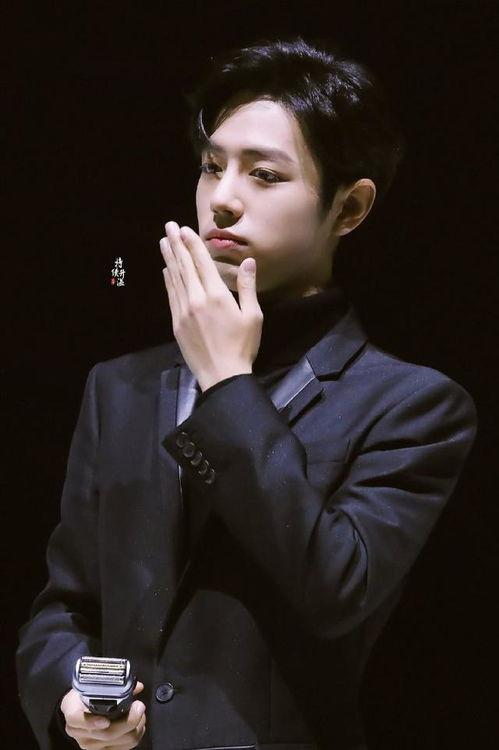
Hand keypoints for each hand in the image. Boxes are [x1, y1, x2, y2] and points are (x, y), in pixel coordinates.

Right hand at [60, 681, 145, 748]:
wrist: (77, 710)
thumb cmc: (84, 697)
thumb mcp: (90, 686)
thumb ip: (111, 684)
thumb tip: (137, 686)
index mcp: (73, 714)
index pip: (76, 719)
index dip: (92, 722)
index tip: (106, 720)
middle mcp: (79, 733)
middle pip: (106, 734)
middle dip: (128, 720)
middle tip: (139, 706)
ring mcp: (90, 744)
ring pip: (118, 742)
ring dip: (135, 728)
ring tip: (141, 714)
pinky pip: (123, 748)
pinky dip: (135, 736)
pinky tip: (138, 725)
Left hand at [160, 221, 262, 390]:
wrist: (222, 375)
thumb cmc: (243, 346)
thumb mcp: (252, 316)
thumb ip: (247, 287)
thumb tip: (248, 261)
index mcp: (216, 295)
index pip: (201, 262)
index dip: (192, 244)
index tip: (184, 228)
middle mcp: (196, 299)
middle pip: (184, 266)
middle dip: (176, 244)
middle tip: (168, 226)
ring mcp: (183, 311)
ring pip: (174, 279)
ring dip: (169, 258)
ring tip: (163, 242)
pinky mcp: (177, 323)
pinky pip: (171, 296)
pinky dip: (168, 280)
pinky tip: (166, 270)